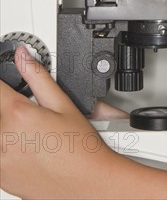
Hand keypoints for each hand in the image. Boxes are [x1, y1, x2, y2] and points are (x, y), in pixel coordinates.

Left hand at [0, 46, 124, 198]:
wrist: (85, 185)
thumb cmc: (79, 147)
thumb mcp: (63, 104)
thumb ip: (38, 76)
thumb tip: (23, 55)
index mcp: (17, 114)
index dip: (2, 82)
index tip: (5, 82)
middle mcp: (0, 137)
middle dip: (8, 106)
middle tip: (29, 113)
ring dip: (7, 125)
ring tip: (29, 132)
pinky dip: (6, 143)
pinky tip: (26, 147)